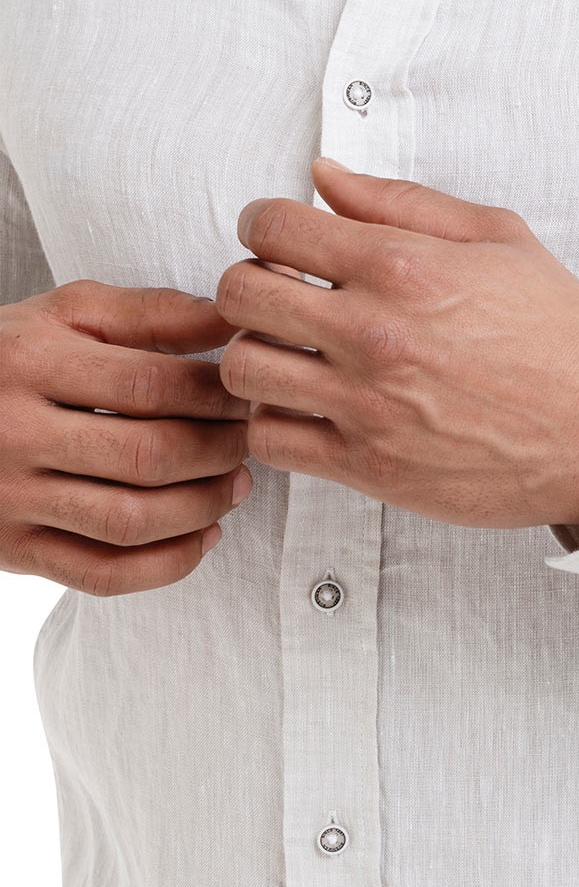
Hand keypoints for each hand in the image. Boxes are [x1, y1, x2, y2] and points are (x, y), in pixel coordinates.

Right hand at [0, 283, 252, 595]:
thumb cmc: (14, 354)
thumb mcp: (72, 313)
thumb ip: (155, 313)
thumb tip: (236, 322)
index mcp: (33, 364)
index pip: (150, 386)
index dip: (216, 394)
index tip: (247, 393)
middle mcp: (15, 434)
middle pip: (147, 457)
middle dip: (220, 451)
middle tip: (248, 440)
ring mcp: (9, 499)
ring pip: (130, 520)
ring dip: (204, 507)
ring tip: (237, 484)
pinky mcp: (11, 549)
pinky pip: (101, 574)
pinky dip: (167, 564)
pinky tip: (204, 535)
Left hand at [213, 158, 578, 530]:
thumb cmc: (558, 330)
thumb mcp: (499, 238)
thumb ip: (402, 202)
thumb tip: (323, 177)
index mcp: (405, 266)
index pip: (272, 226)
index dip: (264, 223)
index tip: (281, 237)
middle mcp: (375, 333)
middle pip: (238, 293)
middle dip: (249, 282)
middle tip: (281, 291)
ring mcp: (367, 404)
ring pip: (242, 368)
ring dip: (256, 352)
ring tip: (292, 350)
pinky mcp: (368, 466)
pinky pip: (269, 438)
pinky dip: (275, 418)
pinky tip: (310, 404)